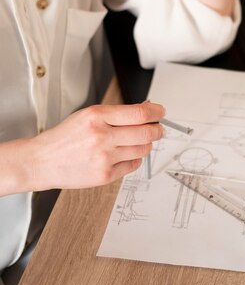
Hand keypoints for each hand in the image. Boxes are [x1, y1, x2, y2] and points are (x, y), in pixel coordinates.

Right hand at [29, 102, 164, 189]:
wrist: (43, 161)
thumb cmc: (65, 136)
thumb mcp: (89, 115)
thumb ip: (118, 113)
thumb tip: (146, 109)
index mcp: (97, 116)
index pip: (139, 113)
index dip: (156, 112)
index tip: (161, 112)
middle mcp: (102, 136)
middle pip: (146, 132)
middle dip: (157, 129)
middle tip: (158, 128)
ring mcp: (104, 158)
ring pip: (142, 150)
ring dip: (146, 144)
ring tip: (139, 140)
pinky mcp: (105, 175)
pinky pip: (133, 165)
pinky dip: (134, 158)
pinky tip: (125, 154)